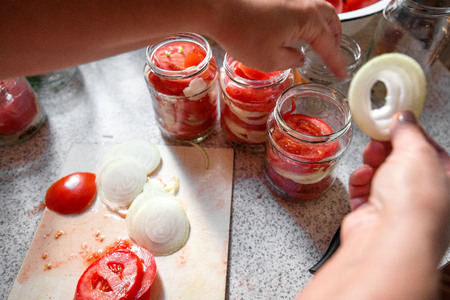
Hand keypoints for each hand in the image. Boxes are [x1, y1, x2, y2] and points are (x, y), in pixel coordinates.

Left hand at [210, 0, 346, 77]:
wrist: (219, 10)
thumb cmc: (243, 35)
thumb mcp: (270, 60)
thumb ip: (291, 60)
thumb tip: (299, 57)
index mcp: (307, 19)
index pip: (328, 44)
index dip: (336, 61)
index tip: (342, 73)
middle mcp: (303, 4)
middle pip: (329, 18)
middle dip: (335, 36)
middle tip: (334, 53)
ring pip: (317, 9)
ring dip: (324, 25)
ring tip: (320, 41)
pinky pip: (302, 6)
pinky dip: (309, 18)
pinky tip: (300, 29)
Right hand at [298, 111, 449, 299]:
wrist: (388, 236)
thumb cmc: (415, 202)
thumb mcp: (416, 151)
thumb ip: (408, 131)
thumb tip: (403, 118)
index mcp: (445, 181)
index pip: (428, 149)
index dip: (410, 133)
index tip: (395, 122)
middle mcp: (423, 196)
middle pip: (401, 161)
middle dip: (386, 148)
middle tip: (379, 140)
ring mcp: (397, 207)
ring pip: (380, 174)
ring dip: (371, 163)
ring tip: (370, 159)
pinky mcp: (372, 215)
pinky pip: (363, 190)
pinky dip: (360, 182)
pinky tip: (362, 179)